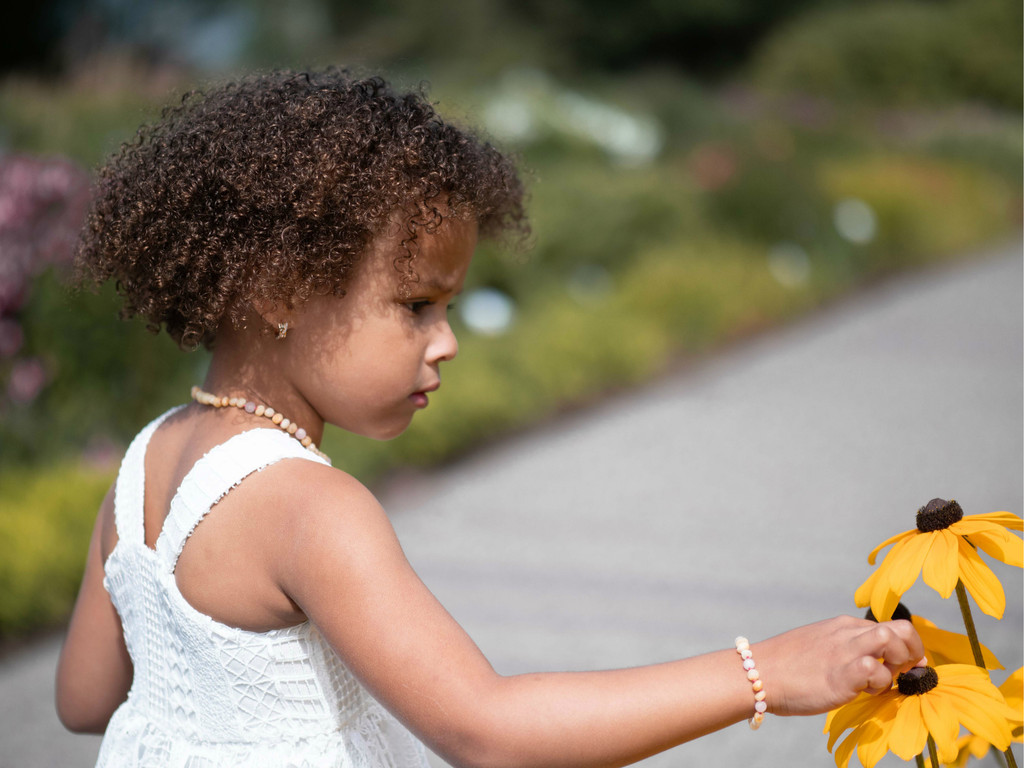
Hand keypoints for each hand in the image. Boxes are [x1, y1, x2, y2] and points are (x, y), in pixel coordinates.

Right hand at [752, 615, 924, 715]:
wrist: (759, 674)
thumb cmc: (786, 667)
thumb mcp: (819, 647)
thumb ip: (843, 650)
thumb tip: (867, 665)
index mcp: (842, 625)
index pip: (889, 626)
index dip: (905, 646)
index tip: (905, 665)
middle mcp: (847, 633)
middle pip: (900, 628)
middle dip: (912, 650)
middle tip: (903, 672)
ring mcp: (844, 651)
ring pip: (891, 639)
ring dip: (899, 663)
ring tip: (884, 682)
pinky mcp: (841, 674)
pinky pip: (875, 669)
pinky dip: (880, 683)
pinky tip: (866, 692)